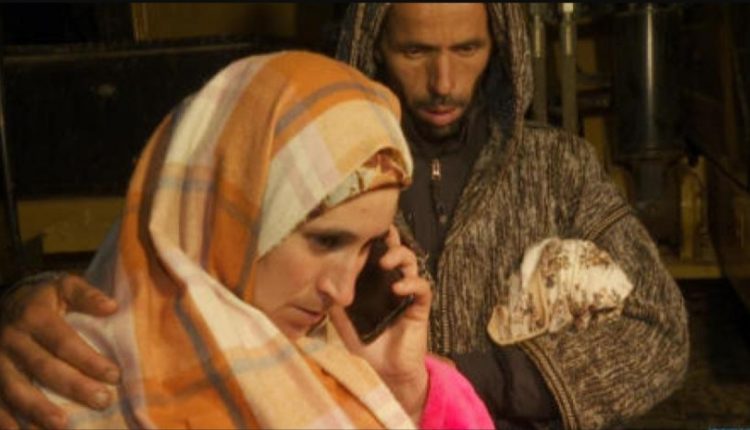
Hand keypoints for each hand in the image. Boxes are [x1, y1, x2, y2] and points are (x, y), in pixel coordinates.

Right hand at [0, 274, 119, 428]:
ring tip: (63, 426)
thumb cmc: (42, 298)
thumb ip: (87, 294)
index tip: (115, 375)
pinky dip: (5, 421)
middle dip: (74, 387)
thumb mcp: (64, 285)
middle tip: (102, 401)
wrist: (4, 302)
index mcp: (35, 316)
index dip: (89, 360)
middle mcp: (12, 339)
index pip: (64, 342)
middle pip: (43, 368)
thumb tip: (112, 306)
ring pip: (15, 389)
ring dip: (38, 411)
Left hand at [330, 225, 431, 422]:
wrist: (384, 374)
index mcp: (373, 282)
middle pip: (396, 250)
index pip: (374, 253)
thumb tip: (321, 280)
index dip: (370, 238)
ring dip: (400, 256)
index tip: (360, 226)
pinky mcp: (419, 308)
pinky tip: (398, 287)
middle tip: (379, 234)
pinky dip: (412, 283)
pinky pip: (422, 288)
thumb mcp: (342, 321)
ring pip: (411, 262)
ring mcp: (407, 294)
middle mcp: (391, 282)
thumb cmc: (365, 344)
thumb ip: (333, 300)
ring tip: (386, 261)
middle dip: (389, 239)